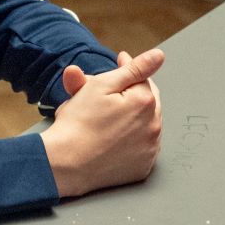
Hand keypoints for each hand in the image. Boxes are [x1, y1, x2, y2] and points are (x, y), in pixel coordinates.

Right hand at [40, 49, 163, 197]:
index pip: (141, 78)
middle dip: (130, 95)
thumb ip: (134, 68)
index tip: (117, 65)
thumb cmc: (78, 124)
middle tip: (108, 95)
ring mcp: (150, 150)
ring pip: (145, 123)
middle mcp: (154, 126)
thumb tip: (159, 56)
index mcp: (145, 102)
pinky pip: (142, 147)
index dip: (125, 71)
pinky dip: (133, 140)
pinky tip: (113, 138)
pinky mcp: (143, 168)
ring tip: (108, 118)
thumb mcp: (101, 85)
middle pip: (145, 101)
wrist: (65, 164)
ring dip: (133, 117)